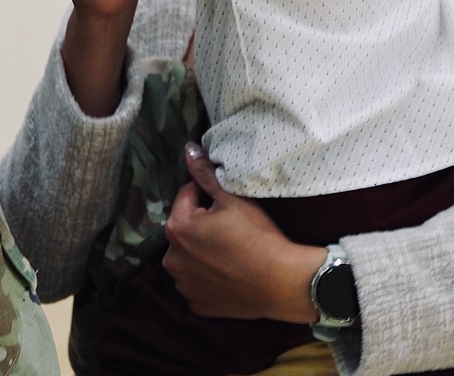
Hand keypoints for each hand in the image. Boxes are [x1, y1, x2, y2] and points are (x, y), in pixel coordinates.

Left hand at [162, 144, 324, 322]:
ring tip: (231, 251)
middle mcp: (171, 259)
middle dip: (202, 224)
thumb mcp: (232, 198)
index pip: (187, 196)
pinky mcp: (197, 304)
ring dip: (202, 250)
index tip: (229, 208)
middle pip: (185, 228)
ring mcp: (183, 285)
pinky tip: (229, 272)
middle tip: (232, 229)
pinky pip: (197, 282)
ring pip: (189, 256)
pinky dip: (208, 276)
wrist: (282, 282)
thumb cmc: (257, 236)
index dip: (209, 197)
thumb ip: (205, 173)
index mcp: (177, 228)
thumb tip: (188, 149)